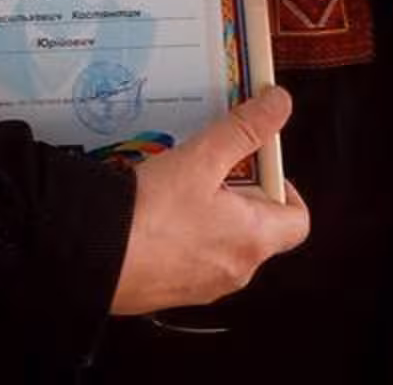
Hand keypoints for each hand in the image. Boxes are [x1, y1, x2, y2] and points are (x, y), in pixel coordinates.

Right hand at [110, 86, 308, 316]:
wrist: (95, 256)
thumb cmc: (153, 216)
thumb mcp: (202, 158)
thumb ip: (244, 129)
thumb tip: (279, 104)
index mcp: (254, 241)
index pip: (298, 220)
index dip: (286, 186)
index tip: (261, 161)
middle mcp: (236, 269)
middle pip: (258, 225)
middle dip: (240, 189)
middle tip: (212, 160)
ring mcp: (204, 284)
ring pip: (222, 238)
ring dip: (210, 207)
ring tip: (180, 178)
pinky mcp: (172, 287)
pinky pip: (192, 253)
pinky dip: (184, 229)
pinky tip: (156, 206)